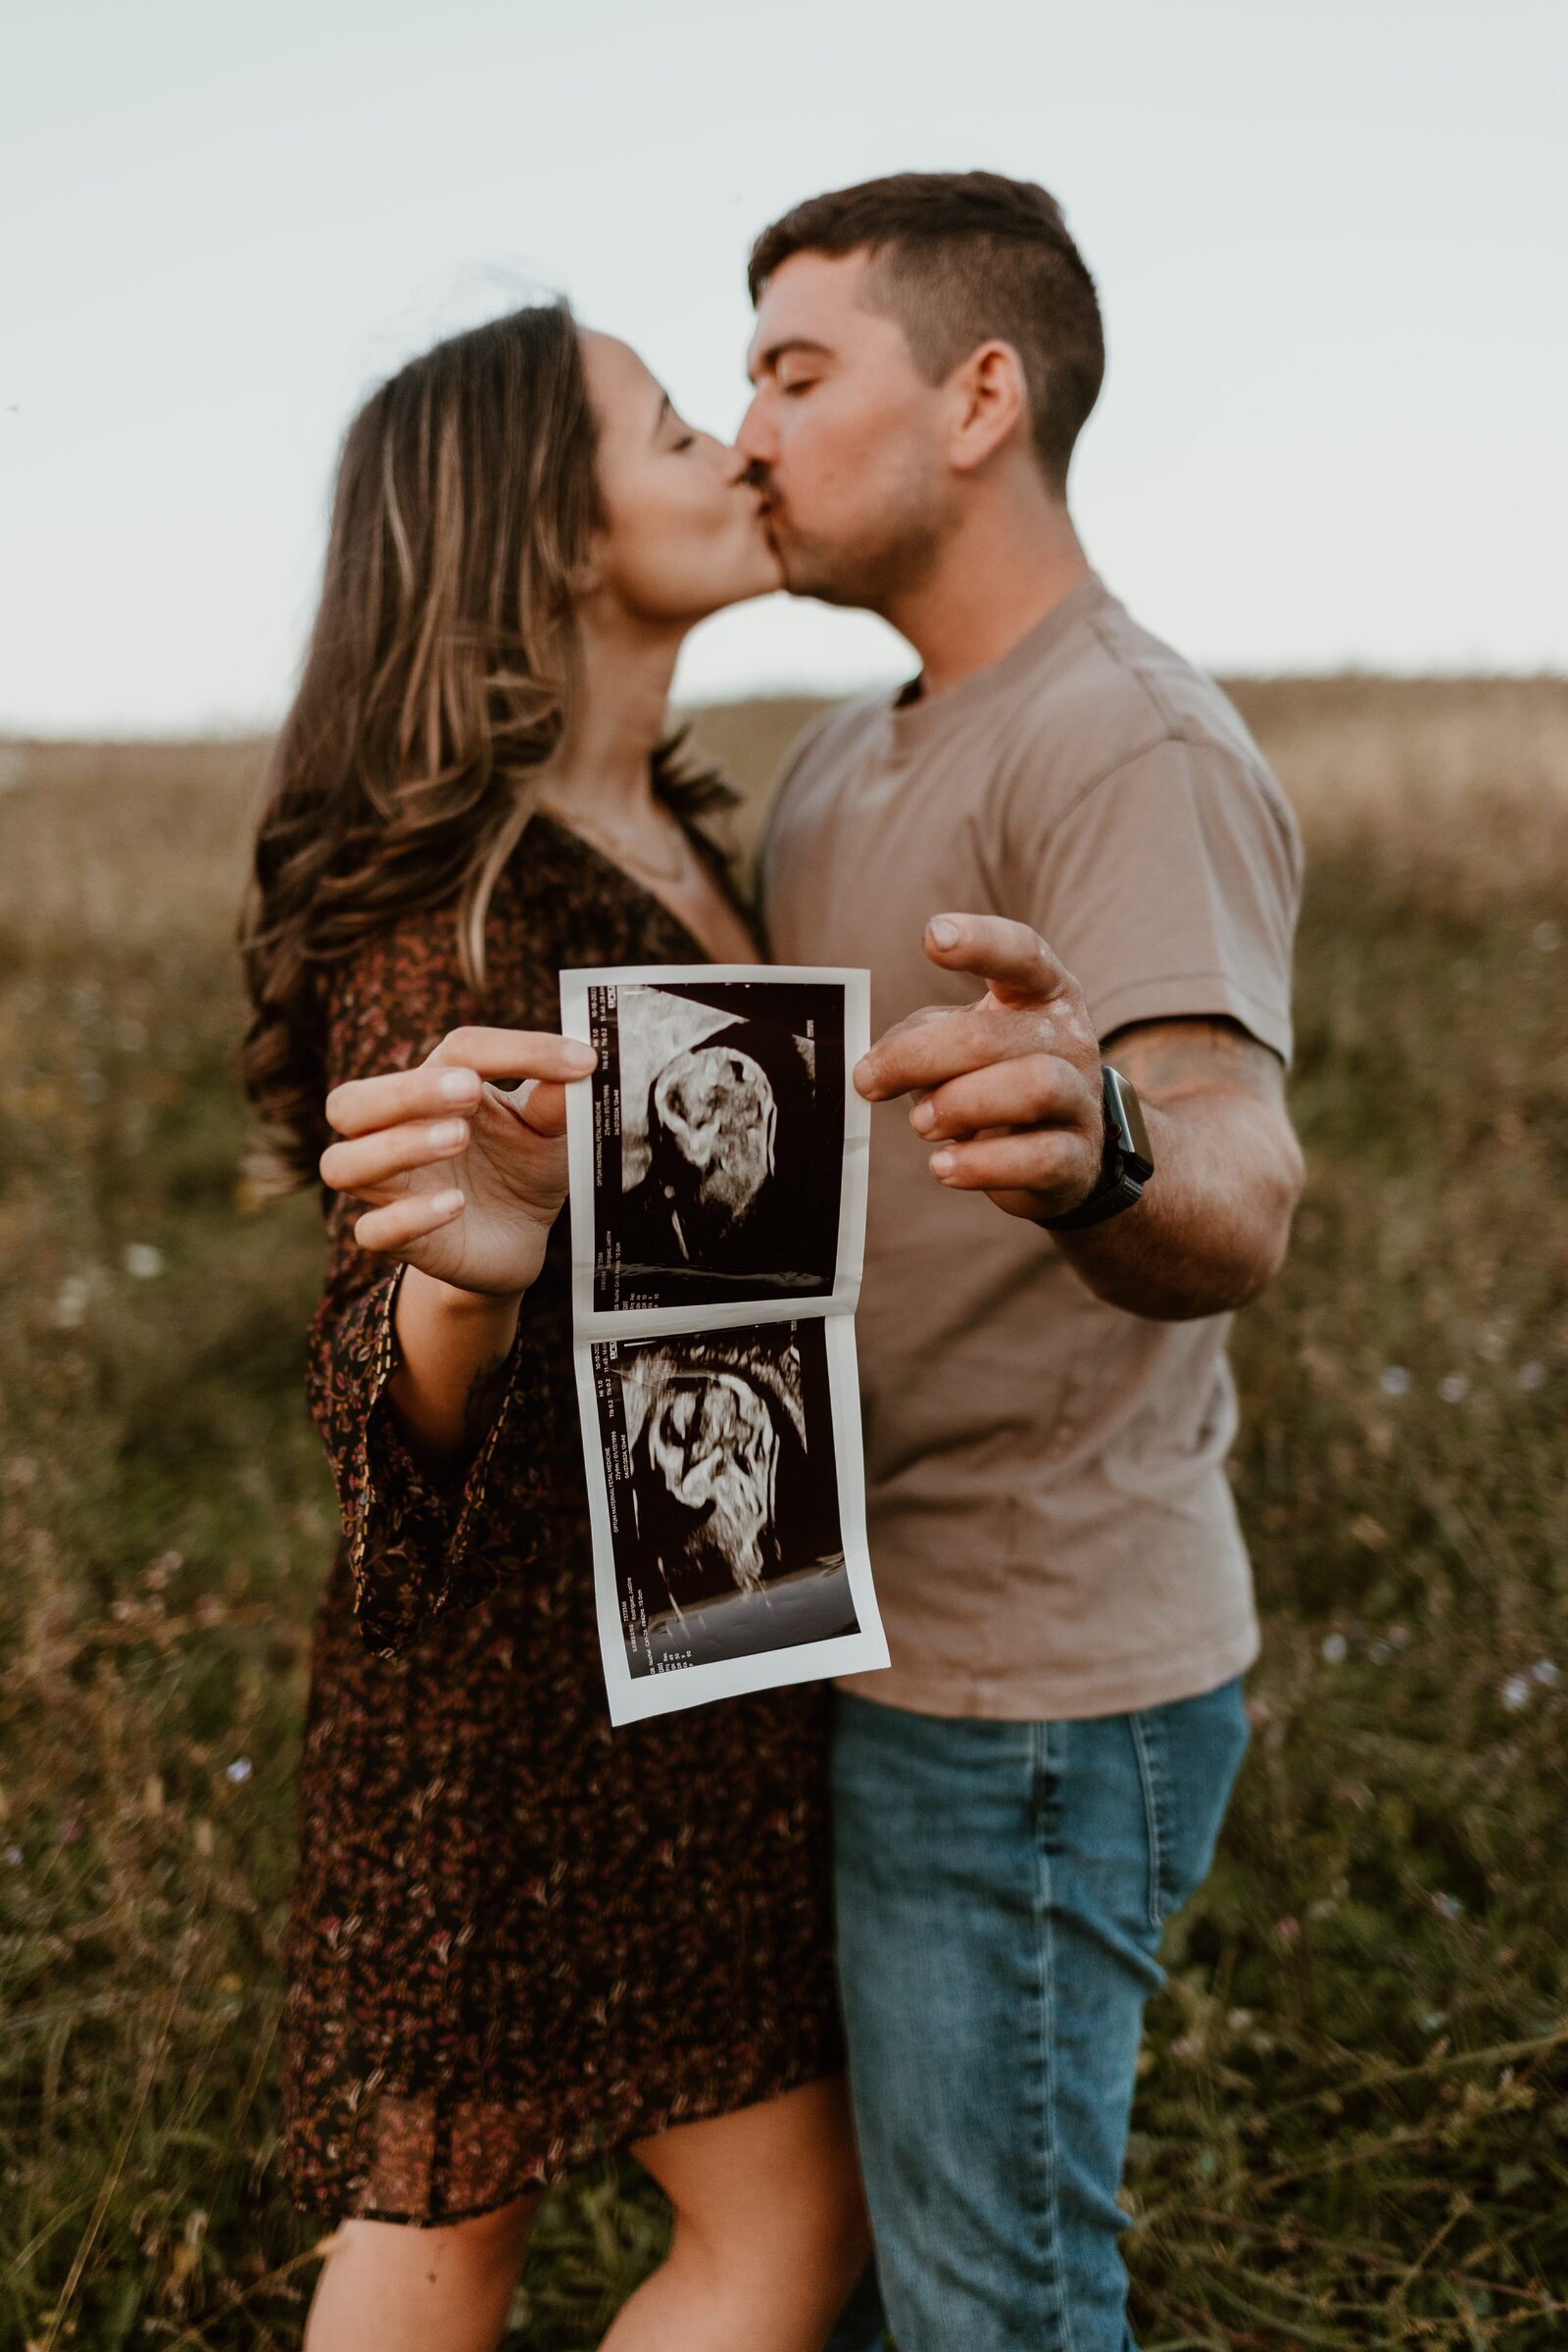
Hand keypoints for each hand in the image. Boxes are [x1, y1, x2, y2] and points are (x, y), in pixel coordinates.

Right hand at [319, 1027, 596, 1296]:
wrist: (520, 1240)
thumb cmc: (523, 1168)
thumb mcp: (550, 1132)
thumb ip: (557, 1102)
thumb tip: (579, 1067)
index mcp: (433, 1090)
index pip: (455, 1051)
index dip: (514, 1050)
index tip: (579, 1060)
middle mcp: (394, 1133)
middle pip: (350, 1104)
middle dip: (404, 1092)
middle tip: (469, 1090)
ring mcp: (391, 1190)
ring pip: (343, 1165)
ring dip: (395, 1148)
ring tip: (458, 1138)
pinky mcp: (399, 1242)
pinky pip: (371, 1232)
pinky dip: (408, 1217)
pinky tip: (455, 1204)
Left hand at [854, 914, 1103, 1223]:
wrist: (1057, 1154)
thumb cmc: (995, 1080)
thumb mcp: (957, 1043)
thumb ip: (919, 1037)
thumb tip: (878, 1063)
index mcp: (1041, 993)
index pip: (1022, 954)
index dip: (982, 942)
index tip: (933, 938)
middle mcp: (1069, 1038)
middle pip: (995, 1034)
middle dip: (920, 1056)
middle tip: (869, 1080)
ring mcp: (1080, 1098)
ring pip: (1033, 1086)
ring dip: (960, 1104)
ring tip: (922, 1123)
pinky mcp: (1078, 1157)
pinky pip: (1038, 1158)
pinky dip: (981, 1164)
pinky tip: (945, 1166)